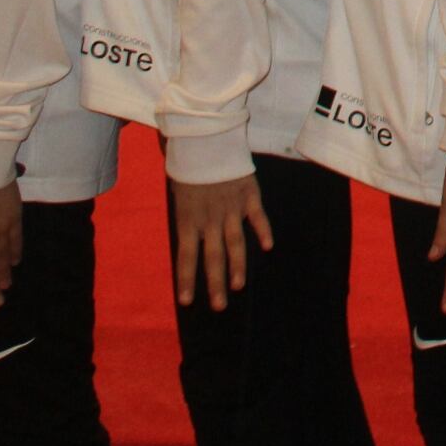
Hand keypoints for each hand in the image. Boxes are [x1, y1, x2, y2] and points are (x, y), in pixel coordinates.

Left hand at [169, 171, 273, 309]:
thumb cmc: (187, 163)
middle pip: (213, 257)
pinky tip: (267, 246)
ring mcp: (231, 208)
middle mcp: (210, 218)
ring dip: (237, 266)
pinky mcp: (248, 195)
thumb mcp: (178, 191)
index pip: (187, 256)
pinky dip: (263, 231)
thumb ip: (186, 214)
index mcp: (189, 218)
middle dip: (215, 283)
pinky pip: (257, 216)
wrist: (206, 138)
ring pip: (235, 242)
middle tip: (218, 306)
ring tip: (237, 286)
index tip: (187, 301)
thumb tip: (186, 234)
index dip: (186, 280)